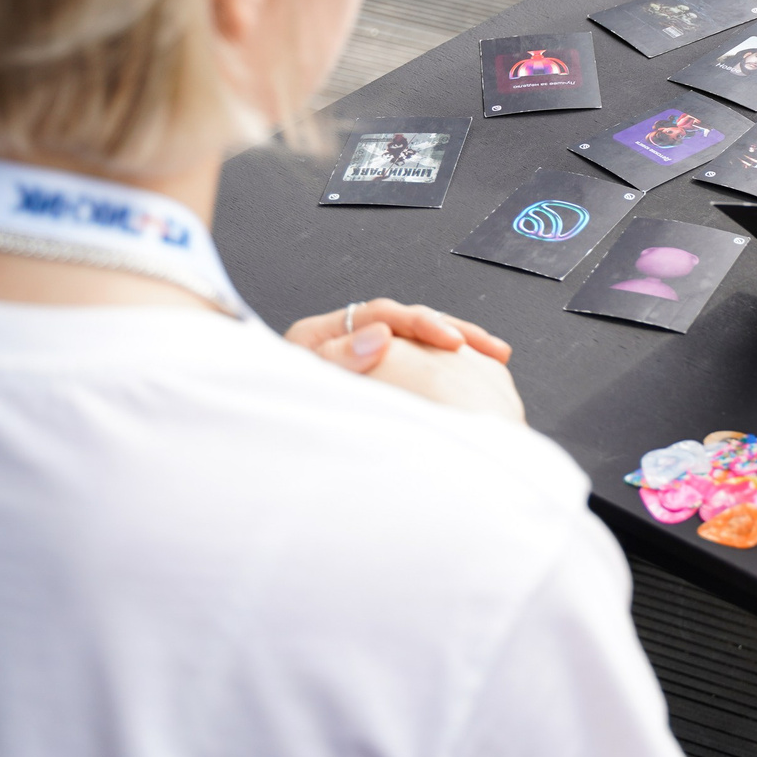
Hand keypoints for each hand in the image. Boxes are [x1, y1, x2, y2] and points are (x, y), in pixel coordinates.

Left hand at [287, 298, 524, 420]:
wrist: (263, 442)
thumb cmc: (281, 407)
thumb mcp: (306, 380)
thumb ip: (340, 359)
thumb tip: (379, 336)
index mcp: (322, 333)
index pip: (381, 315)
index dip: (419, 324)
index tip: (447, 340)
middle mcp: (344, 338)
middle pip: (408, 322)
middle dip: (451, 330)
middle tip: (481, 344)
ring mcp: (363, 355)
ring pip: (418, 340)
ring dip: (458, 344)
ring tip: (492, 352)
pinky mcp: (378, 374)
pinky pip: (418, 360)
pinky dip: (447, 364)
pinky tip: (474, 369)